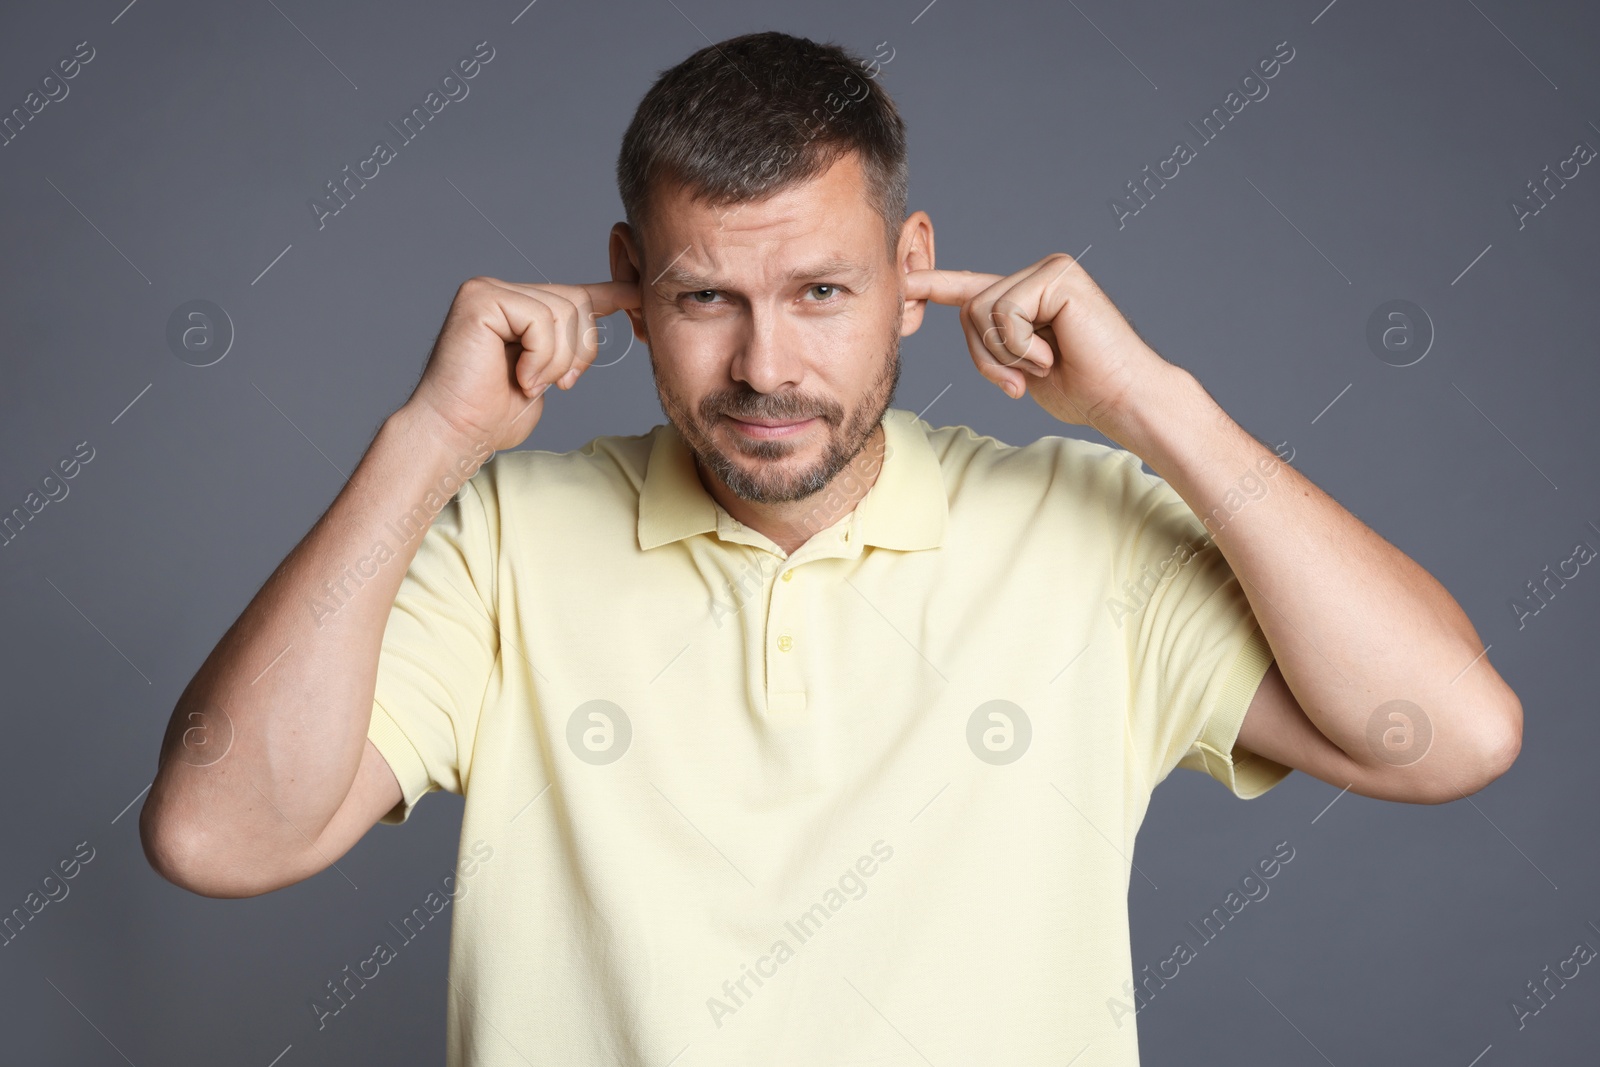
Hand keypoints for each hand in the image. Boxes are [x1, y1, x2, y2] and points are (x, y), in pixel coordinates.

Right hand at [404, 276, 640, 452]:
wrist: (455, 434)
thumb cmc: (493, 414)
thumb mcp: (547, 374)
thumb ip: (568, 343)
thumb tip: (611, 314)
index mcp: (515, 306)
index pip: (574, 293)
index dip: (611, 296)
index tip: (638, 300)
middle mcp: (499, 291)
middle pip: (576, 302)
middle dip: (580, 351)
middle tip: (558, 385)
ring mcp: (487, 291)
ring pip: (563, 312)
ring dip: (557, 361)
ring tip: (530, 384)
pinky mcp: (480, 299)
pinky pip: (540, 320)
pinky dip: (541, 357)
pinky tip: (520, 377)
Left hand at [904, 254, 1171, 429]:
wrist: (1122, 401)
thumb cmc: (1079, 390)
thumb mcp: (1017, 368)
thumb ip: (991, 343)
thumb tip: (961, 318)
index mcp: (1027, 295)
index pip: (970, 288)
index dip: (933, 285)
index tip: (901, 280)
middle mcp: (1038, 274)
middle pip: (969, 309)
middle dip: (985, 356)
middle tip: (1022, 379)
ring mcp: (1049, 270)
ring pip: (981, 311)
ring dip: (1004, 355)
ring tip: (1044, 365)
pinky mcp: (1058, 275)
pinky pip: (1005, 313)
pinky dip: (1021, 347)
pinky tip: (1054, 355)